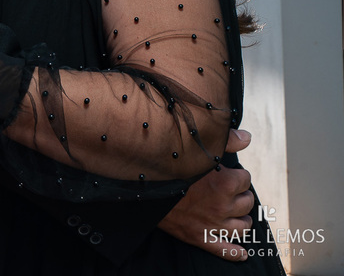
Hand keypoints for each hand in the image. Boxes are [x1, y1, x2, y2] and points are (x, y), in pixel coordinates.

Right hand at [157, 129, 255, 260]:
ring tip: (234, 211)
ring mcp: (213, 225)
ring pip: (243, 226)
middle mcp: (222, 206)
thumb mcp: (196, 150)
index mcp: (224, 184)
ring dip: (241, 218)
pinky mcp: (201, 238)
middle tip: (228, 190)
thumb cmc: (168, 165)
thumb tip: (247, 137)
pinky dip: (235, 252)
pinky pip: (225, 250)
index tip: (225, 172)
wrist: (142, 186)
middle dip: (240, 195)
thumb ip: (225, 142)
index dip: (236, 174)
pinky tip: (242, 252)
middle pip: (247, 203)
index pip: (245, 179)